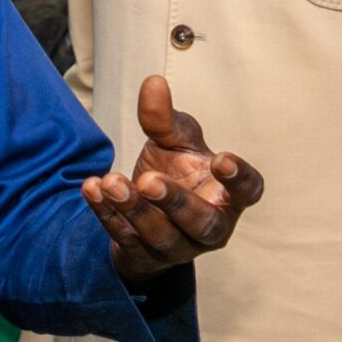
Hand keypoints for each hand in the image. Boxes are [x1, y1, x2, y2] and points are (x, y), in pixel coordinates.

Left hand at [84, 77, 264, 280]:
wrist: (145, 209)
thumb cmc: (175, 171)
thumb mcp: (173, 142)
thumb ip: (165, 119)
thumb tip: (152, 84)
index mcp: (228, 196)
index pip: (248, 191)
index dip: (239, 178)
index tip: (221, 158)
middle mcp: (210, 227)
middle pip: (202, 223)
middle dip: (175, 203)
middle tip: (149, 181)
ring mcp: (178, 247)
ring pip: (160, 235)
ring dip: (134, 209)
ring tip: (112, 182)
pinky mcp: (145, 257)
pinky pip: (125, 238)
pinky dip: (107, 214)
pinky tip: (93, 189)